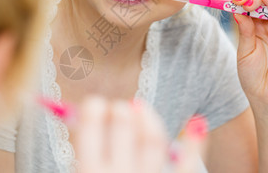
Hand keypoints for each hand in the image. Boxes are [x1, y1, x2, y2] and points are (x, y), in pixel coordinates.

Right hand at [74, 97, 205, 172]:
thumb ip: (81, 147)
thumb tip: (70, 111)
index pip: (91, 125)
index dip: (93, 107)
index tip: (95, 103)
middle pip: (124, 125)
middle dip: (120, 109)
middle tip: (119, 108)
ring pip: (153, 138)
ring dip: (148, 116)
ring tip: (140, 108)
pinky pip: (187, 164)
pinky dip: (195, 142)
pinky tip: (197, 122)